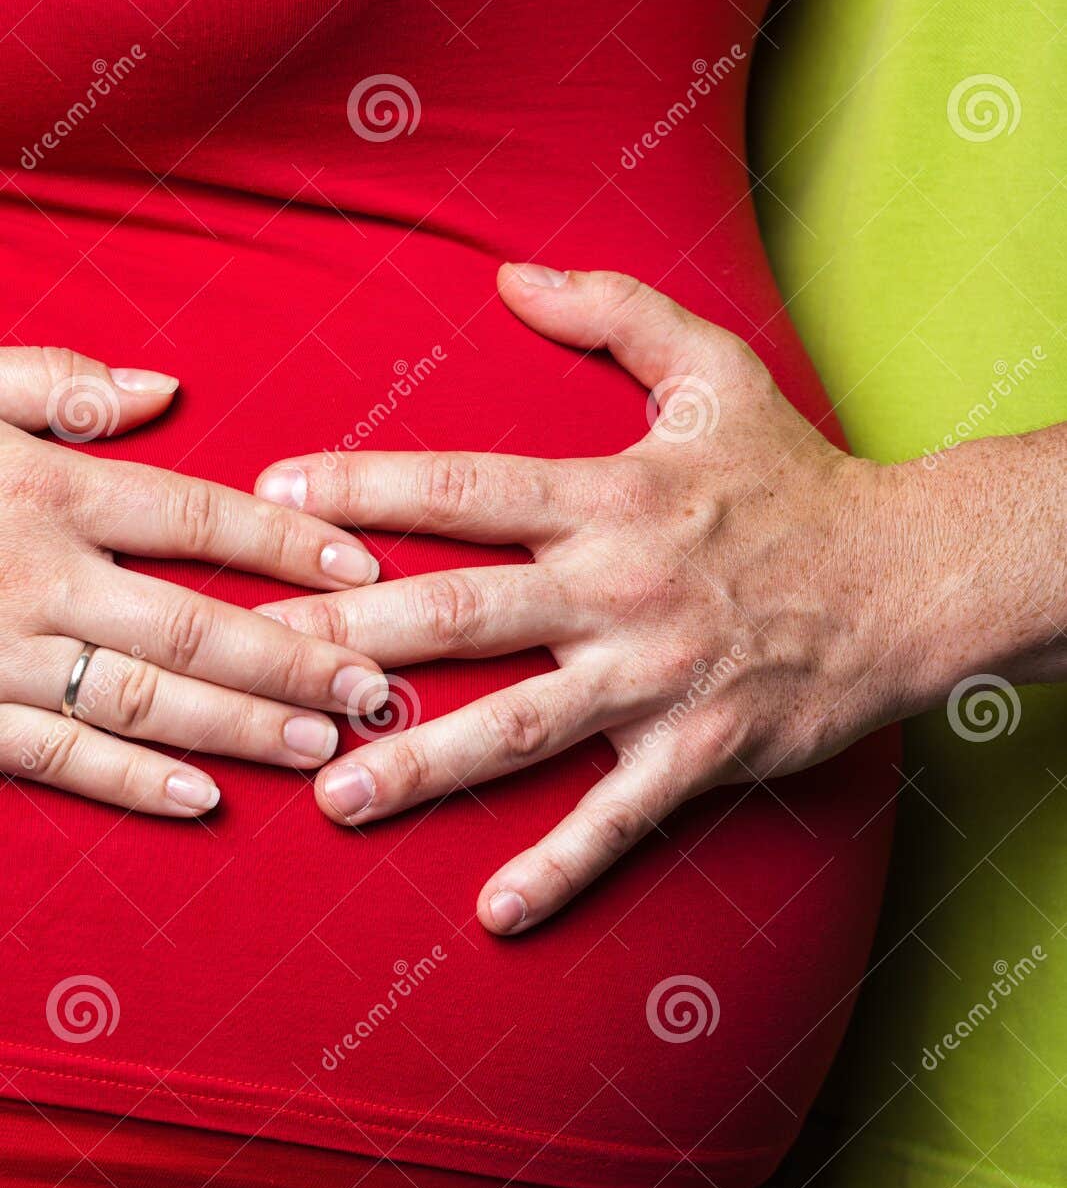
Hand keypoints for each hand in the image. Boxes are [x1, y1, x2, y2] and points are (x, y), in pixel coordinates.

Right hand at [0, 348, 386, 815]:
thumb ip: (51, 381)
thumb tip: (163, 390)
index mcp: (46, 486)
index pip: (199, 515)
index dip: (289, 544)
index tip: (365, 571)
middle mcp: (35, 574)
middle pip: (194, 621)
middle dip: (295, 658)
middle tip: (378, 689)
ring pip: (141, 697)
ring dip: (238, 725)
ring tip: (323, 743)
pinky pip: (51, 755)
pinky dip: (126, 780)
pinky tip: (200, 800)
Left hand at [256, 265, 900, 932]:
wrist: (908, 576)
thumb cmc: (798, 475)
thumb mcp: (714, 370)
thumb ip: (613, 310)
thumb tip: (510, 274)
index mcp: (609, 495)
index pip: (462, 488)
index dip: (363, 490)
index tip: (272, 498)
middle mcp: (619, 586)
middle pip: (461, 613)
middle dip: (348, 637)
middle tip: (250, 662)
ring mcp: (657, 677)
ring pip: (519, 726)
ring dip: (421, 762)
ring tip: (331, 795)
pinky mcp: (700, 750)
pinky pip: (619, 818)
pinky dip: (562, 866)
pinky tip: (496, 913)